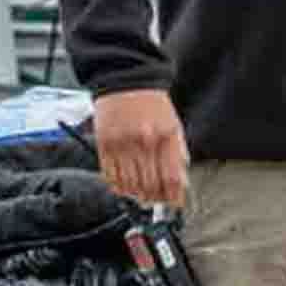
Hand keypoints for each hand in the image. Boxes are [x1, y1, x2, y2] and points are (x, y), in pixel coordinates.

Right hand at [92, 88, 188, 208]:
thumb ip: (178, 155)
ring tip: (141, 196)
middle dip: (155, 199)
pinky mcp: (104, 145)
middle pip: (150, 186)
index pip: (171, 178)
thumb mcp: (174, 126)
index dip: (174, 197)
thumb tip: (180, 184)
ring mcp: (122, 145)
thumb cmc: (152, 104)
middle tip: (156, 202)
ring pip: (130, 185)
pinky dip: (118, 187)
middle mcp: (144, 142)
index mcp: (165, 136)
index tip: (174, 204)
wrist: (127, 81)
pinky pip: (111, 177)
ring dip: (137, 196)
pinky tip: (125, 187)